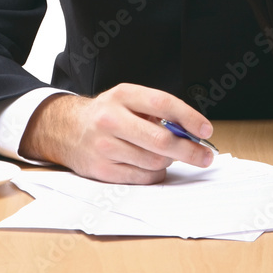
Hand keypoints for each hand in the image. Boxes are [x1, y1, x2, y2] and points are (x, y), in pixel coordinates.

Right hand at [19, 83, 214, 183]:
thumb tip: (191, 130)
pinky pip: (142, 177)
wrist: (67, 129)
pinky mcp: (101, 169)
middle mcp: (111, 119)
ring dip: (169, 161)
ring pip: (154, 161)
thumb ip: (157, 111)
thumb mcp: (129, 100)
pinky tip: (152, 165)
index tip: (205, 129)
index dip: (188, 117)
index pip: (162, 104)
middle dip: (189, 150)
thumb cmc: (107, 114)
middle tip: (205, 156)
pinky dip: (154, 173)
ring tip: (166, 155)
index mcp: (122, 95)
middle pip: (161, 140)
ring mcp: (104, 146)